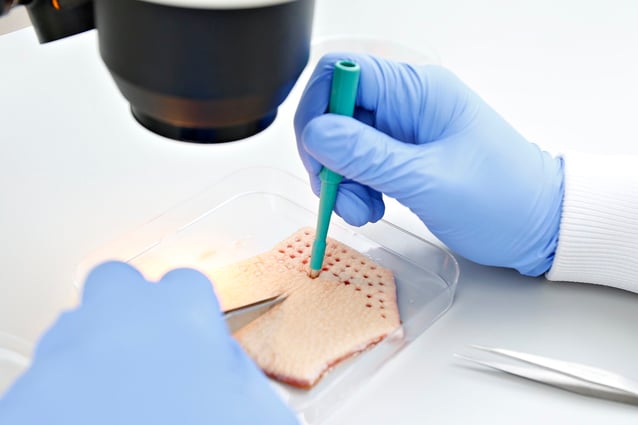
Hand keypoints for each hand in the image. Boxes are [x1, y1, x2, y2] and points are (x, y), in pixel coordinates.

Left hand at [0, 262, 296, 424]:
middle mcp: (117, 321)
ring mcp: (63, 357)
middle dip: (128, 308)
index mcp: (180, 316)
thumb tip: (224, 360)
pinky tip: (89, 423)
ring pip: (73, 328)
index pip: (186, 285)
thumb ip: (239, 369)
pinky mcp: (24, 399)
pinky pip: (43, 383)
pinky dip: (61, 400)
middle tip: (144, 349)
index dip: (192, 313)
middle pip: (115, 283)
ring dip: (94, 353)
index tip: (191, 338)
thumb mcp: (254, 407)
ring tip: (116, 399)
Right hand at [294, 53, 563, 275]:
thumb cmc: (503, 199)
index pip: (342, 73)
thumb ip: (368, 156)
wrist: (540, 225)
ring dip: (341, 179)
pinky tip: (371, 208)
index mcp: (416, 91)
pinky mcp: (404, 156)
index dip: (317, 109)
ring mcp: (404, 131)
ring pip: (343, 143)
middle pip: (336, 112)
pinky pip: (361, 164)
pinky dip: (355, 188)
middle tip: (336, 194)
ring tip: (362, 211)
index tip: (317, 154)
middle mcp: (406, 104)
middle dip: (327, 156)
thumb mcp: (429, 180)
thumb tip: (316, 133)